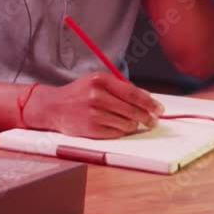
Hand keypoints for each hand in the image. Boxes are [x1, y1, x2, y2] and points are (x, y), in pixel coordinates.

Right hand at [24, 72, 164, 138]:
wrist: (53, 106)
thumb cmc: (80, 93)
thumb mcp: (98, 82)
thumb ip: (121, 87)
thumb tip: (147, 98)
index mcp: (101, 80)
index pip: (133, 93)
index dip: (149, 103)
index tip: (159, 109)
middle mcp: (97, 96)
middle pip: (132, 109)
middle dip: (147, 117)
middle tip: (153, 121)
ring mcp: (93, 113)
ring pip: (126, 123)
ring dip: (133, 125)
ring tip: (132, 123)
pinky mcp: (90, 129)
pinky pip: (116, 133)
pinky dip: (121, 131)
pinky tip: (118, 127)